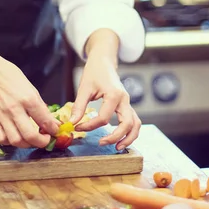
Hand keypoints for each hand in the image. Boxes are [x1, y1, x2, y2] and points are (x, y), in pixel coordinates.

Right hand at [0, 52, 59, 148]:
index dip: (53, 129)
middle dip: (41, 142)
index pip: (44, 120)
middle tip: (45, 140)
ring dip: (26, 144)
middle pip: (29, 135)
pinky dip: (10, 142)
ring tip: (31, 139)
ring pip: (15, 141)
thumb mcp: (32, 89)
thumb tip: (53, 123)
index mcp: (27, 98)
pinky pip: (1, 139)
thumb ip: (41, 108)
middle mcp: (14, 109)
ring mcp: (1, 116)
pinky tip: (15, 136)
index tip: (54, 131)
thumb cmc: (12, 78)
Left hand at [70, 30, 140, 150]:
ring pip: (135, 124)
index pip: (104, 118)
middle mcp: (125, 100)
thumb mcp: (84, 87)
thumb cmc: (94, 72)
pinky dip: (130, 132)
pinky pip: (133, 121)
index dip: (90, 125)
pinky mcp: (127, 105)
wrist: (104, 61)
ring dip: (129, 138)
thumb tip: (73, 123)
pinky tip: (120, 139)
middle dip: (116, 136)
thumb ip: (79, 106)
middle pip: (127, 124)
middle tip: (101, 143)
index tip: (78, 127)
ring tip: (117, 148)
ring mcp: (128, 102)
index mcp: (114, 95)